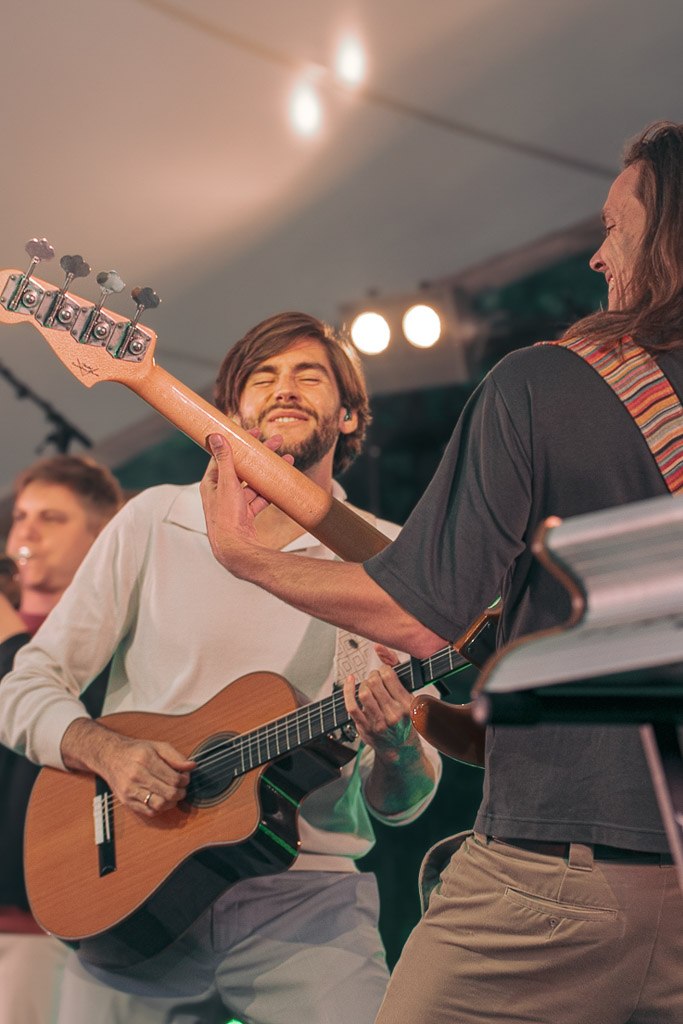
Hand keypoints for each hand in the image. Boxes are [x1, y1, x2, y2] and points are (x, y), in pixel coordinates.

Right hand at [61, 719, 195, 819]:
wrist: (110, 756)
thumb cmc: (136, 751)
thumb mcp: (157, 746)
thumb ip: (176, 756)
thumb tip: (192, 766)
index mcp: (146, 760)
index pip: (174, 778)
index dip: (185, 780)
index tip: (185, 777)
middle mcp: (137, 776)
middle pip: (169, 793)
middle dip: (181, 792)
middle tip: (182, 788)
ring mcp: (130, 790)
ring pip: (160, 805)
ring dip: (172, 802)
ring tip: (173, 795)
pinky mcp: (126, 801)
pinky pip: (149, 812)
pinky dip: (160, 808)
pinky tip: (162, 799)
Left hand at [200, 432, 292, 568]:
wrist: (234, 549)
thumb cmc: (226, 517)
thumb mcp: (227, 483)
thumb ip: (224, 459)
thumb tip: (217, 436)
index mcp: (211, 483)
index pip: (224, 456)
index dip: (238, 443)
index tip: (253, 433)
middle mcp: (221, 493)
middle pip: (242, 468)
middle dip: (260, 455)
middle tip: (277, 441)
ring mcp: (234, 505)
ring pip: (253, 483)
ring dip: (268, 472)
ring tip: (287, 459)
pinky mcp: (246, 515)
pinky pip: (259, 499)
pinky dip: (270, 491)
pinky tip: (282, 483)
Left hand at [342, 663, 412, 754]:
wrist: (399, 746)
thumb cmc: (403, 715)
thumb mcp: (407, 692)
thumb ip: (395, 665)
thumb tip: (378, 647)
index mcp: (408, 703)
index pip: (389, 674)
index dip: (383, 669)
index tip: (384, 673)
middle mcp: (395, 714)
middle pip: (374, 682)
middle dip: (372, 676)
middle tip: (375, 680)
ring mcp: (379, 723)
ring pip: (364, 692)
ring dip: (363, 684)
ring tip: (367, 686)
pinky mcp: (365, 728)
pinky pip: (352, 706)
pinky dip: (347, 691)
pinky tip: (350, 682)